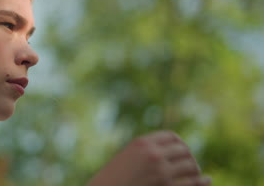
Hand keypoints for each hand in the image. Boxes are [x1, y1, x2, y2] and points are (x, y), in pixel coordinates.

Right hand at [87, 131, 210, 185]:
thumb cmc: (112, 179)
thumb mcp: (126, 158)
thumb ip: (144, 152)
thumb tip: (168, 151)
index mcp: (142, 143)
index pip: (171, 136)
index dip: (180, 144)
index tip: (182, 152)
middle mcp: (153, 154)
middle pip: (183, 150)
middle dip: (189, 157)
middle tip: (191, 166)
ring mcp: (161, 172)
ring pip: (190, 165)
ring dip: (195, 170)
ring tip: (197, 176)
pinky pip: (191, 183)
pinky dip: (201, 182)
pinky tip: (206, 181)